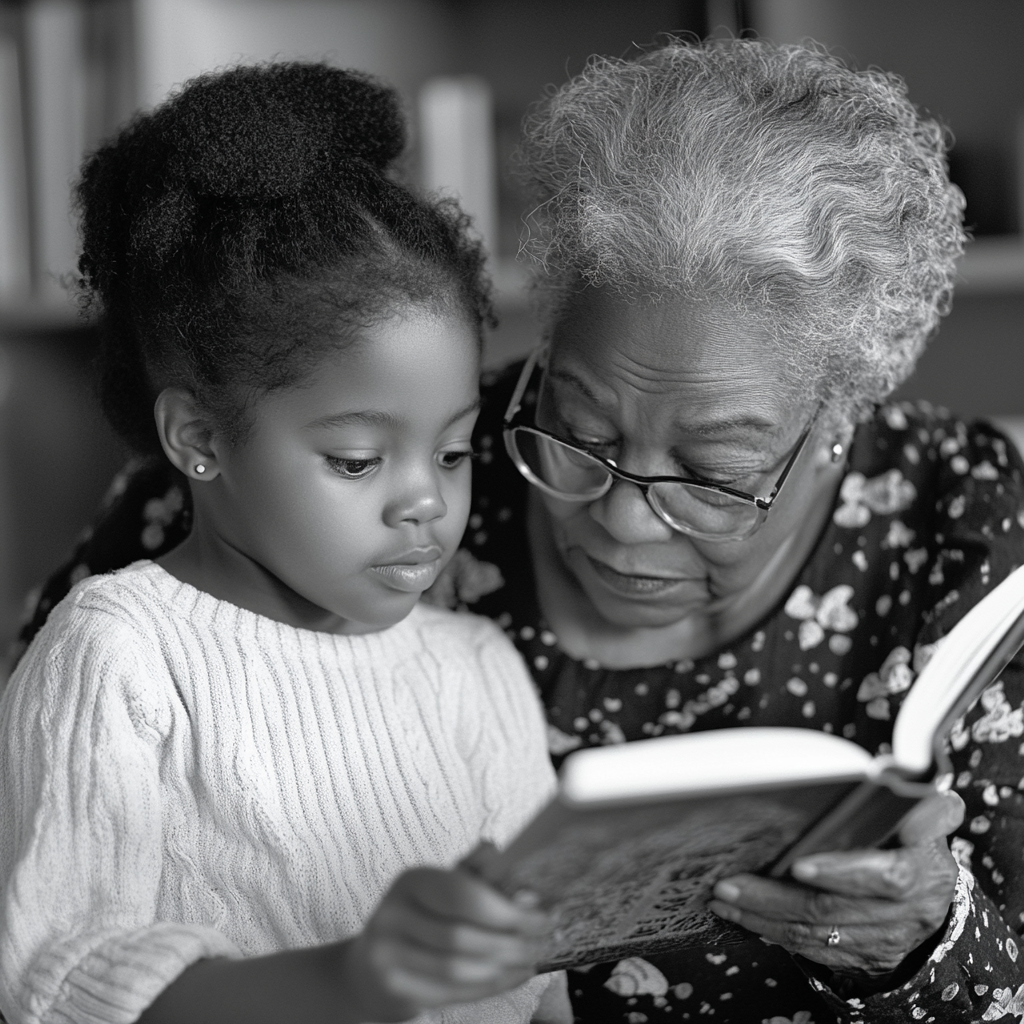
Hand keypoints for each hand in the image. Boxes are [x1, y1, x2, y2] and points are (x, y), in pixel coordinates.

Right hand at [340, 862, 551, 1021]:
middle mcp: (393, 915)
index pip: (461, 895)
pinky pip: (451, 993)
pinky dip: (490, 988)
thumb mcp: (447, 887)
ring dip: (504, 968)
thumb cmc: (425, 918)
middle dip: (510, 943)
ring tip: (531, 960)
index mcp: (412, 880)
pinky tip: (513, 976)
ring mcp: (387, 955)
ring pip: (457, 969)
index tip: (542, 917)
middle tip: (542, 943)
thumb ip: (482, 877)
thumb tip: (523, 885)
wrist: (374, 963)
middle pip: (461, 936)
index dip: (506, 910)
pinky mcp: (394, 988)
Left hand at [708, 790, 964, 975]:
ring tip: (723, 896)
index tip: (799, 864)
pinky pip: (812, 950)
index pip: (885, 877)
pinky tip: (740, 915)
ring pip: (815, 933)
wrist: (933, 896)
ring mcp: (883, 940)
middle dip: (774, 897)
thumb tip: (897, 777)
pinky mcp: (863, 956)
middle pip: (833, 909)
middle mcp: (905, 914)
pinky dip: (771, 932)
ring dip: (763, 916)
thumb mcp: (929, 816)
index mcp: (922, 871)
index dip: (841, 873)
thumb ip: (921, 802)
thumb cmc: (916, 840)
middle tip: (730, 882)